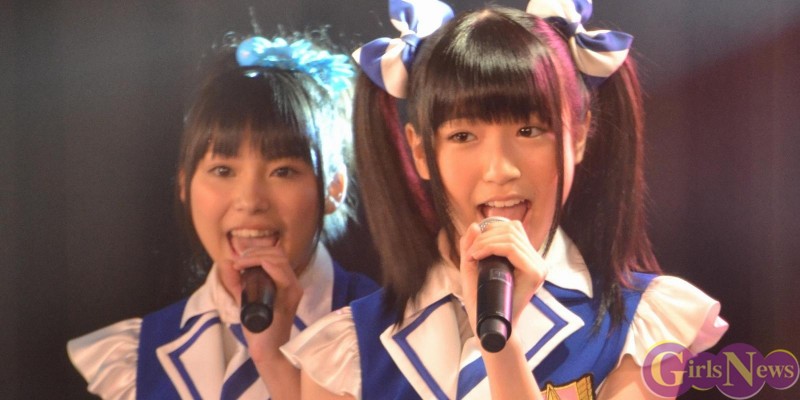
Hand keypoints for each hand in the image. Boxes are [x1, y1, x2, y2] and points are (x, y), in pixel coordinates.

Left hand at [220, 246, 302, 363]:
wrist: (267, 350)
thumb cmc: (258, 328)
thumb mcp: (244, 299)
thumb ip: (236, 282)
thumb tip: (226, 261)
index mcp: (284, 282)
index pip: (276, 255)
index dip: (257, 250)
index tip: (239, 259)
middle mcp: (293, 283)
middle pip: (278, 253)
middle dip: (256, 251)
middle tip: (238, 261)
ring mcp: (293, 290)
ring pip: (279, 259)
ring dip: (256, 256)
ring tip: (239, 263)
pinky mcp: (289, 297)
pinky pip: (280, 273)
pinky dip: (262, 264)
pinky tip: (246, 268)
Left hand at [458, 219, 547, 334]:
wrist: (488, 325)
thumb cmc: (482, 299)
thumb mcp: (473, 267)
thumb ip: (471, 246)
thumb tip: (475, 224)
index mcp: (527, 258)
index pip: (514, 229)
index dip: (492, 229)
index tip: (475, 245)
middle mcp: (537, 260)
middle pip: (513, 229)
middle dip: (486, 235)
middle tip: (471, 252)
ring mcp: (538, 266)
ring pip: (511, 236)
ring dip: (486, 241)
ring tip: (473, 255)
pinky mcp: (534, 273)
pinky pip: (512, 249)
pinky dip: (491, 247)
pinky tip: (478, 256)